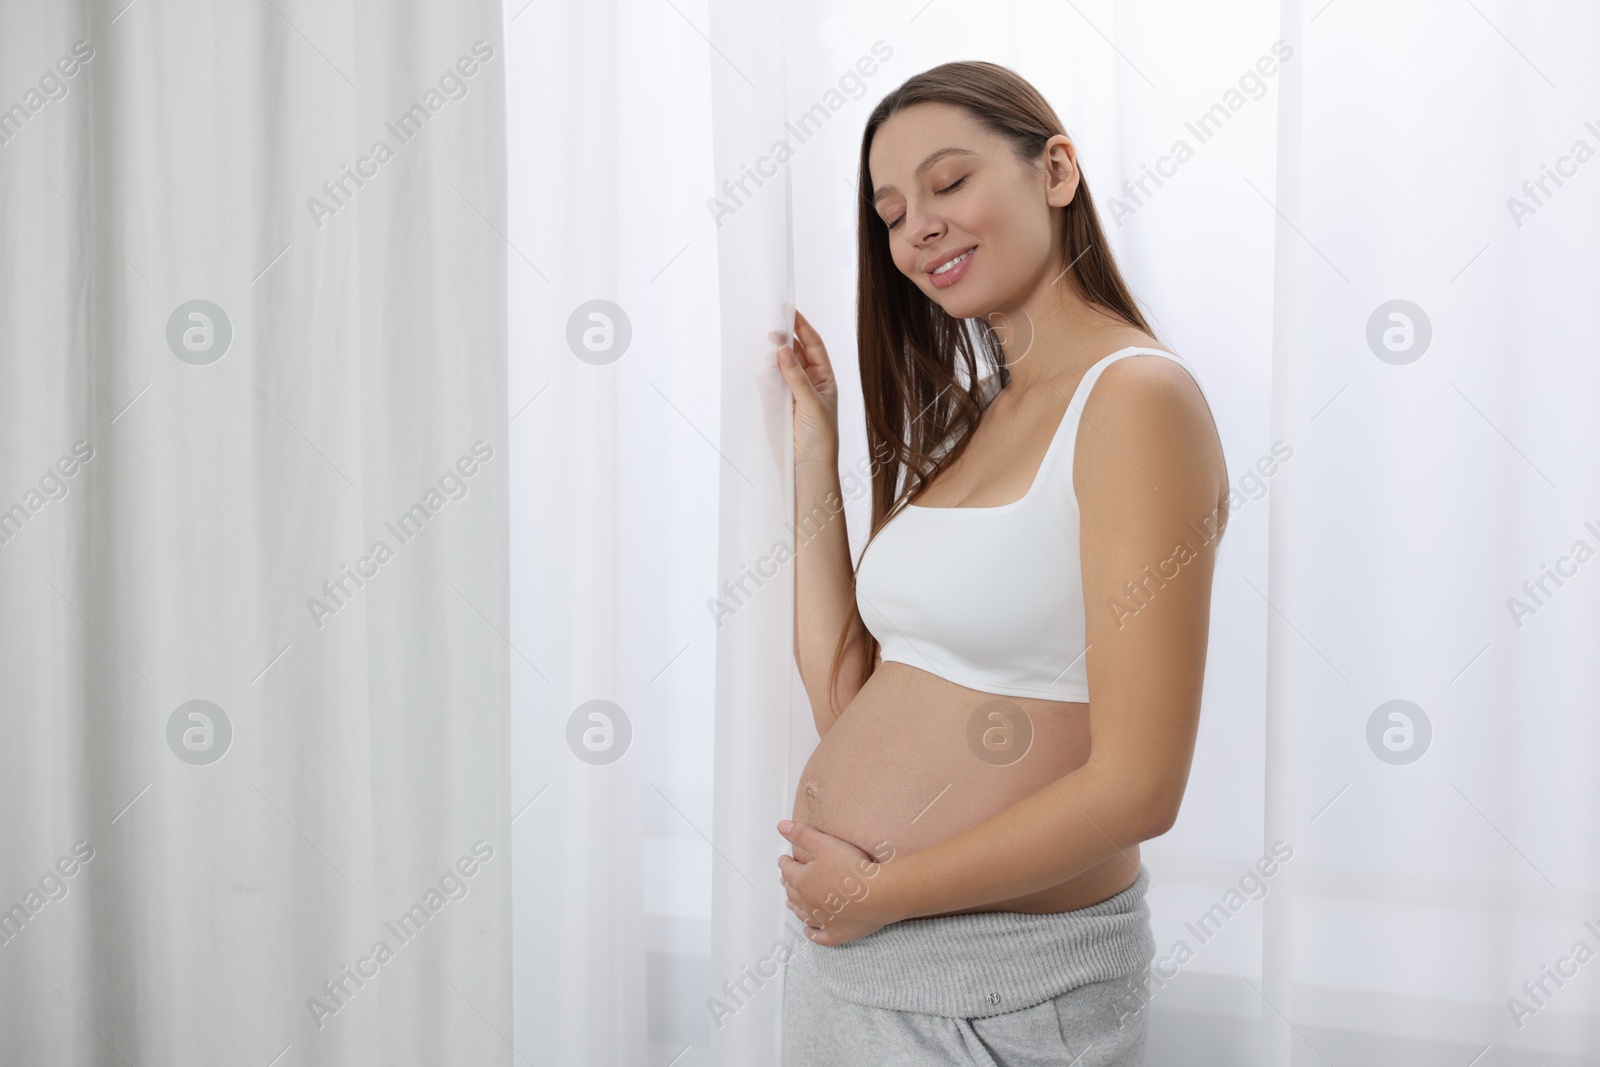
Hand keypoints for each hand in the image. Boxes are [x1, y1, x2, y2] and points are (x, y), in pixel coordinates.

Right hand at [775, 309, 839, 464]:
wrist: (806, 467)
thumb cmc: (820, 437)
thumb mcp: (811, 403)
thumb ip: (796, 376)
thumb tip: (783, 349)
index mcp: (824, 378)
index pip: (813, 345)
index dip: (802, 327)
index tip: (789, 311)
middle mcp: (807, 382)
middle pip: (795, 352)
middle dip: (785, 339)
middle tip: (772, 332)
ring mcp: (790, 393)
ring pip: (779, 366)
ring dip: (774, 358)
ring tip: (768, 354)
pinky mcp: (775, 405)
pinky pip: (767, 384)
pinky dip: (764, 376)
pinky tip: (764, 374)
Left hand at [776, 819, 897, 945]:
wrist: (878, 895)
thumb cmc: (852, 869)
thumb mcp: (824, 843)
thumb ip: (802, 834)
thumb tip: (781, 826)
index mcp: (803, 881)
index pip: (788, 870)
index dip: (785, 863)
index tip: (784, 860)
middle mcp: (808, 903)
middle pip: (793, 893)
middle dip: (788, 884)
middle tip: (785, 879)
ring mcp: (822, 920)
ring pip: (803, 914)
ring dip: (795, 907)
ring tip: (791, 903)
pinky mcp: (837, 933)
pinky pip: (820, 936)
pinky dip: (813, 933)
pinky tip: (810, 931)